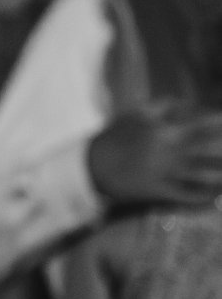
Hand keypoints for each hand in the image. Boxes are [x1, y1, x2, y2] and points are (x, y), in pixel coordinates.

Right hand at [87, 106, 221, 210]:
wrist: (91, 165)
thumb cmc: (115, 137)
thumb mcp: (136, 114)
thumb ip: (165, 105)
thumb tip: (192, 104)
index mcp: (163, 129)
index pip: (204, 123)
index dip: (221, 122)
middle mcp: (168, 151)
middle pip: (210, 149)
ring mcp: (165, 173)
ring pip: (205, 175)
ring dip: (221, 174)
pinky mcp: (160, 191)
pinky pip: (188, 194)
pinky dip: (205, 194)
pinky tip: (216, 192)